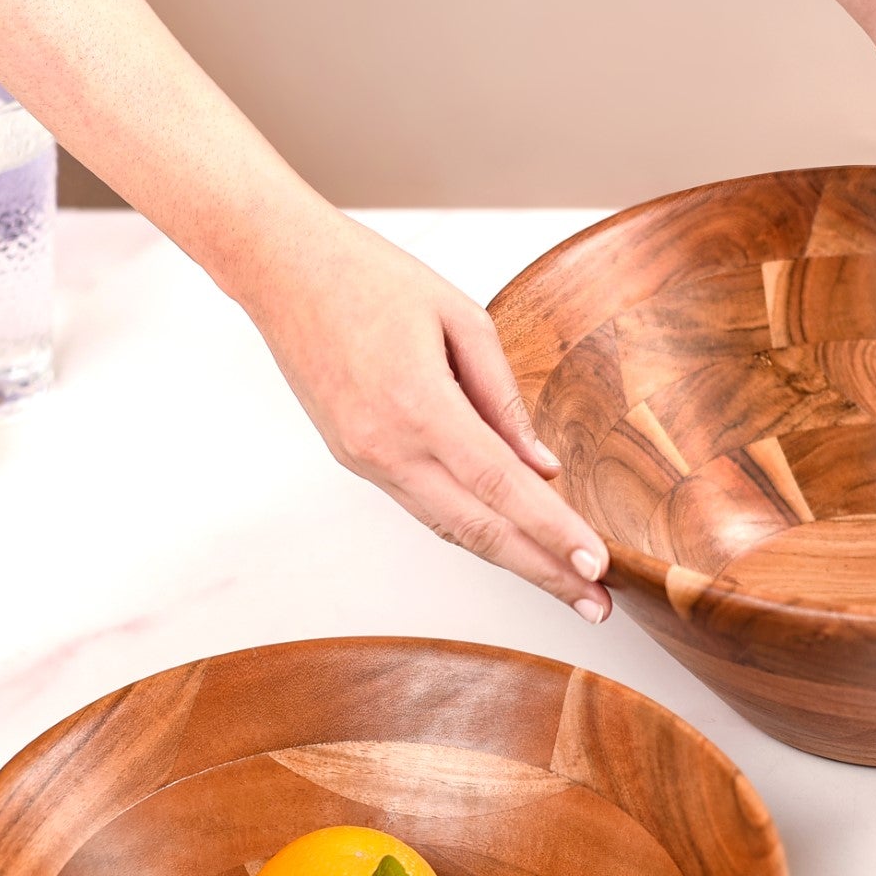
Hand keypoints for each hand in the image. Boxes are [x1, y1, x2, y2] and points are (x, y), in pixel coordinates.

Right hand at [245, 209, 611, 622]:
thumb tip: (542, 465)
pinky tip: (511, 544)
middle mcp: (388, 447)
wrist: (280, 270)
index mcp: (419, 405)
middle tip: (595, 605)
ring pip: (451, 529)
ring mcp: (367, 461)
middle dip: (545, 572)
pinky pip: (425, 508)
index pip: (503, 486)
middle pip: (480, 529)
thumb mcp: (460, 316)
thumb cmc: (367, 275)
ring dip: (513, 561)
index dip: (554, 531)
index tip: (596, 563)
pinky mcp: (356, 462)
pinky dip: (472, 531)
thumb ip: (504, 397)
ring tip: (566, 585)